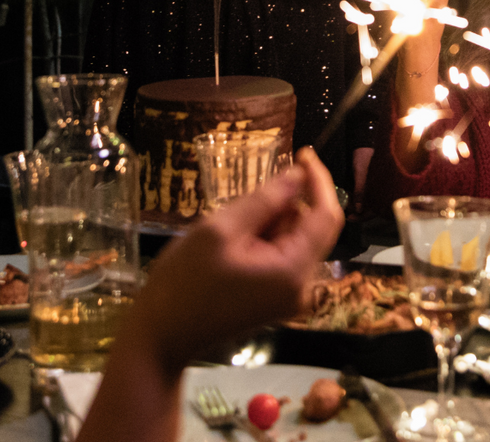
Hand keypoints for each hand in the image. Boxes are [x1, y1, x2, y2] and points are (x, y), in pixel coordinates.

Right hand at [123, 148, 343, 367]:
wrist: (163, 336)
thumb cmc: (183, 282)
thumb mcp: (219, 230)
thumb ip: (264, 201)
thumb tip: (297, 175)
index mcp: (293, 271)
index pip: (326, 216)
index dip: (319, 181)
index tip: (302, 153)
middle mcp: (302, 287)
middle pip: (312, 228)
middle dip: (286, 204)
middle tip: (244, 198)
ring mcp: (290, 296)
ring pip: (296, 240)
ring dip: (272, 222)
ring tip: (230, 227)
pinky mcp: (275, 299)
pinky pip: (283, 257)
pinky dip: (266, 239)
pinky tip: (233, 242)